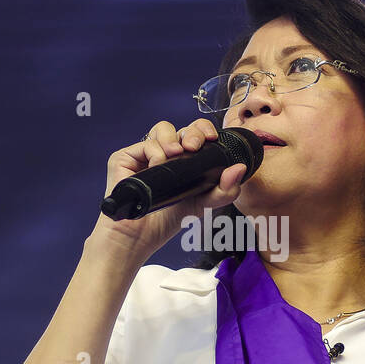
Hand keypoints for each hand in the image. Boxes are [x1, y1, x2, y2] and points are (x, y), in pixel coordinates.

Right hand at [88, 118, 246, 260]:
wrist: (142, 236)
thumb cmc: (169, 218)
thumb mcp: (204, 203)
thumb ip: (225, 189)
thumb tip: (240, 168)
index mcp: (183, 159)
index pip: (195, 133)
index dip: (203, 130)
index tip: (211, 139)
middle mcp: (164, 153)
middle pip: (182, 127)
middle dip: (192, 132)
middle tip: (194, 147)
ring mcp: (143, 154)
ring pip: (162, 128)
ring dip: (173, 139)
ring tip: (176, 155)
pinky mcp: (124, 158)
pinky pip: (145, 144)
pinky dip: (155, 153)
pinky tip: (158, 166)